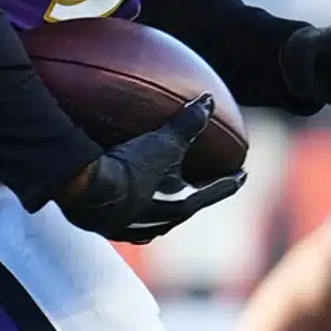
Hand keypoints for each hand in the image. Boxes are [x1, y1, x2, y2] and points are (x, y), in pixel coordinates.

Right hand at [54, 96, 244, 242]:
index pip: (216, 190)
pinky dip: (134, 211)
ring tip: (163, 195)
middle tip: (202, 182)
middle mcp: (164, 221)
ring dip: (164, 206)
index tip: (243, 174)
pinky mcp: (112, 229)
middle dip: (195, 194)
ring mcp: (137, 228)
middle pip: (188, 207)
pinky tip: (126, 205)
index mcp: (183, 203)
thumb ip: (188, 123)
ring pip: (159, 218)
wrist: (87, 193)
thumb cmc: (131, 168)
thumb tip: (209, 101)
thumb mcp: (163, 142)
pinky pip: (130, 220)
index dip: (231, 180)